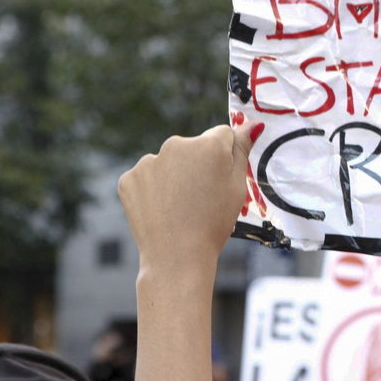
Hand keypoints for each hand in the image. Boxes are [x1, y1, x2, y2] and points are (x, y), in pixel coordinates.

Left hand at [118, 122, 255, 270]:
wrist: (176, 256)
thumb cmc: (213, 223)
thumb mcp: (238, 186)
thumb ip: (242, 150)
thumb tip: (251, 124)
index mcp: (207, 145)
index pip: (222, 135)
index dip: (224, 157)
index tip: (221, 180)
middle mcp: (175, 145)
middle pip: (193, 147)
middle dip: (198, 165)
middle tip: (202, 198)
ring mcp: (148, 161)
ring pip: (169, 162)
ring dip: (175, 177)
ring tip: (181, 207)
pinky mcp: (129, 179)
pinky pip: (147, 178)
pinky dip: (154, 190)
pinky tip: (162, 210)